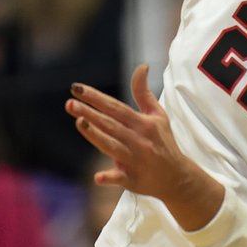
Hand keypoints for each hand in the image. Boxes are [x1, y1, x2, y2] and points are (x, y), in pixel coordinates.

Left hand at [66, 64, 184, 196]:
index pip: (115, 107)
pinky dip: (110, 178)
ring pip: (112, 146)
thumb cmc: (163, 142)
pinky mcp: (133, 180)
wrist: (177, 177)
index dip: (96, 97)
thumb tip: (142, 66)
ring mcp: (135, 160)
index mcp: (143, 123)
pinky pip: (120, 178)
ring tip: (79, 123)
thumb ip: (144, 92)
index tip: (77, 88)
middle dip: (90, 113)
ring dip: (96, 136)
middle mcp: (138, 140)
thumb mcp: (158, 115)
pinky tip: (98, 177)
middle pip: (110, 124)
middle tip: (70, 103)